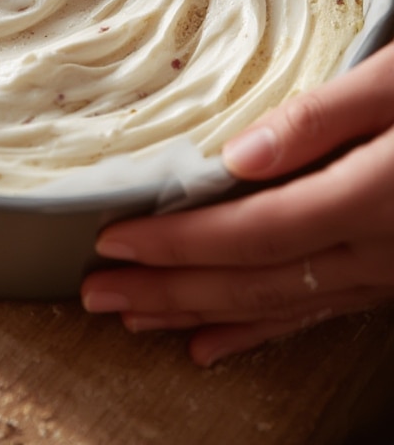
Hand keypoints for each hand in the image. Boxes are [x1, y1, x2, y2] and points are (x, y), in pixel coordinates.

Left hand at [81, 40, 393, 365]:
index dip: (179, 243)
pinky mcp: (390, 274)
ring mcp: (386, 272)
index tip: (115, 243)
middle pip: (253, 281)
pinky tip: (212, 345)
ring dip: (200, 315)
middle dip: (170, 291)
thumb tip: (236, 155)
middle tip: (99, 297)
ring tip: (137, 321)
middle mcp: (377, 250)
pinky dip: (259, 332)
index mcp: (372, 196)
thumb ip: (321, 118)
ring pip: (278, 306)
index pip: (252, 232)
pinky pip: (316, 313)